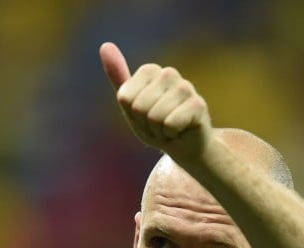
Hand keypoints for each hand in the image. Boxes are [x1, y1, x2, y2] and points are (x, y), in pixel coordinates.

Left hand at [99, 42, 211, 161]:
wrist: (184, 146)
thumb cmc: (156, 125)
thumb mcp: (131, 104)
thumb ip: (118, 77)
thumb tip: (105, 45)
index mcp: (150, 71)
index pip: (125, 98)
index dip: (132, 115)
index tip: (144, 118)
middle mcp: (168, 73)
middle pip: (139, 107)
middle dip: (146, 125)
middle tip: (158, 126)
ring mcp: (186, 87)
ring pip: (155, 117)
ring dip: (159, 131)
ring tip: (169, 129)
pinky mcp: (198, 105)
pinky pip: (170, 124)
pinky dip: (172, 135)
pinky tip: (180, 131)